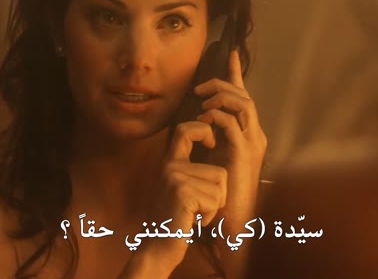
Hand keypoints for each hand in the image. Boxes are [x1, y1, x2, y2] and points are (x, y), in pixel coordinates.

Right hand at [124, 120, 227, 277]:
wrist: (157, 248)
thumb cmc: (176, 221)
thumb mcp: (181, 189)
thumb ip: (192, 170)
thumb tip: (214, 150)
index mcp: (170, 162)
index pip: (185, 129)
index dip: (203, 130)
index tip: (211, 142)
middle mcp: (171, 166)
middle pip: (219, 172)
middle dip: (218, 195)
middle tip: (197, 207)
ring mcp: (176, 178)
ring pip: (220, 187)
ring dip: (213, 207)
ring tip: (193, 214)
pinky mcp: (183, 193)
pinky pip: (215, 200)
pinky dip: (209, 216)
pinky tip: (192, 221)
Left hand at [193, 49, 267, 273]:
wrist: (230, 223)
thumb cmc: (217, 192)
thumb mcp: (210, 158)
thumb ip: (207, 138)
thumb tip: (193, 121)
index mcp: (248, 135)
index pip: (243, 97)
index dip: (236, 74)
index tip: (228, 52)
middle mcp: (255, 136)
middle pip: (244, 96)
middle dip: (223, 82)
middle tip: (200, 86)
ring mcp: (253, 144)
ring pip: (243, 104)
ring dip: (220, 96)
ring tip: (201, 101)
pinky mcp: (244, 154)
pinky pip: (231, 124)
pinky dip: (216, 116)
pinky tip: (202, 119)